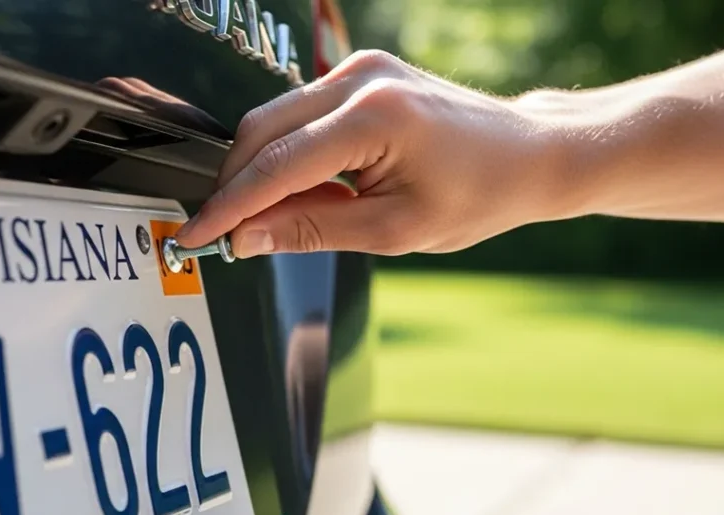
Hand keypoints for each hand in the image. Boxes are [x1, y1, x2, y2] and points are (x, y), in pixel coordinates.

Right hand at [176, 50, 579, 257]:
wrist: (528, 154)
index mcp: (374, 118)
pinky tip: (297, 190)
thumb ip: (314, 230)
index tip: (194, 236)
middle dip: (235, 185)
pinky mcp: (363, 73)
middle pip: (262, 129)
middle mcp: (361, 79)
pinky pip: (300, 112)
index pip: (277, 166)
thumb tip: (249, 238)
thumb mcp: (395, 230)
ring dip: (259, 170)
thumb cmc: (479, 194)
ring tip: (267, 220)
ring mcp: (361, 68)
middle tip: (225, 235)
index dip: (230, 207)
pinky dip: (286, 153)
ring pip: (275, 118)